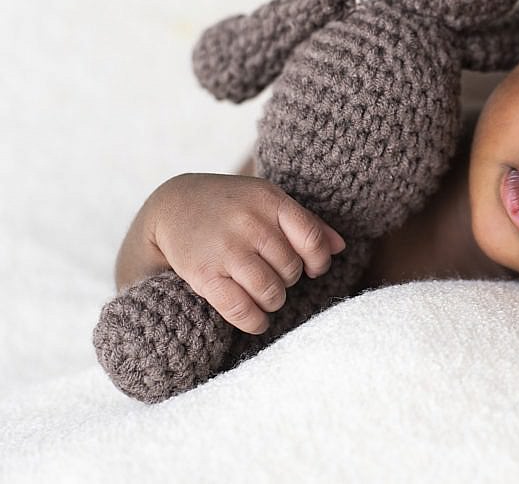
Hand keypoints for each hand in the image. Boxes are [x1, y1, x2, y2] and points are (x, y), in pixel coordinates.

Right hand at [140, 173, 344, 333]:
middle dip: (289, 279)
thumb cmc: (232, 205)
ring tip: (266, 295)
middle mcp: (250, 223)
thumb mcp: (268, 201)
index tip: (313, 268)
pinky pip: (241, 310)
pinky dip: (254, 321)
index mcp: (270, 201)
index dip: (318, 261)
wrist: (173, 206)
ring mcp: (227, 249)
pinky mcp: (204, 274)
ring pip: (271, 292)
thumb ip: (306, 223)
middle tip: (275, 275)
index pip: (312, 240)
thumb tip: (340, 247)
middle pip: (292, 270)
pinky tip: (255, 319)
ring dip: (273, 301)